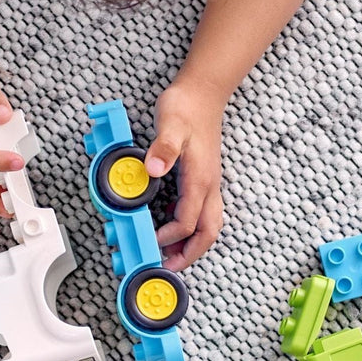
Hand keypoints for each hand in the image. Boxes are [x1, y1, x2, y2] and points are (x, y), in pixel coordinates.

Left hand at [146, 80, 225, 269]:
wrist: (203, 92)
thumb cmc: (186, 107)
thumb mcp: (171, 123)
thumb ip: (164, 146)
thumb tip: (154, 168)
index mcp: (200, 178)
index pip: (189, 220)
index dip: (170, 236)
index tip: (151, 242)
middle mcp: (209, 185)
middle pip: (208, 232)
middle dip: (191, 254)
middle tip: (169, 268)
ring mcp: (209, 183)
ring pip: (209, 224)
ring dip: (194, 244)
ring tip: (173, 256)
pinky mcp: (204, 178)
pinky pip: (204, 211)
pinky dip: (192, 227)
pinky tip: (173, 224)